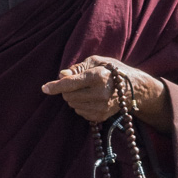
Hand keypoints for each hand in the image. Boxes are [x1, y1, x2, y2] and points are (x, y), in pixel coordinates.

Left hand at [41, 55, 171, 130]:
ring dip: (74, 97)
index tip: (44, 88)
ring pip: (73, 104)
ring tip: (87, 90)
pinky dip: (81, 105)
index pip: (70, 84)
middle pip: (68, 95)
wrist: (133, 88)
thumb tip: (60, 76)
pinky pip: (80, 112)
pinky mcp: (100, 116)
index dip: (55, 86)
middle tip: (77, 83)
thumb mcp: (96, 61)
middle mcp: (100, 93)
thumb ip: (77, 68)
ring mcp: (101, 107)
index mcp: (98, 76)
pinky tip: (91, 99)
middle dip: (67, 90)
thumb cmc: (112, 70)